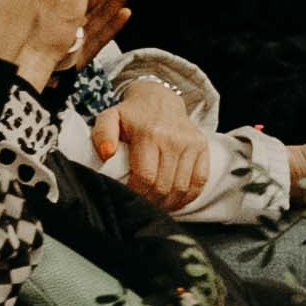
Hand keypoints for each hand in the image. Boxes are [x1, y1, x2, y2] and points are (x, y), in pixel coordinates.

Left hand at [98, 111, 212, 212]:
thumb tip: (106, 154)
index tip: (126, 198)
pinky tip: (175, 201)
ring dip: (168, 203)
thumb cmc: (131, 115)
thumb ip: (102, 135)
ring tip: (155, 205)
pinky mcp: (203, 147)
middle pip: (164, 185)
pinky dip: (188, 196)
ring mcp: (192, 144)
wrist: (160, 100)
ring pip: (182, 187)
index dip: (136, 194)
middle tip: (139, 205)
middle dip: (150, 202)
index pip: (146, 177)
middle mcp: (175, 140)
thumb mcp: (109, 118)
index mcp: (151, 134)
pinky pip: (200, 180)